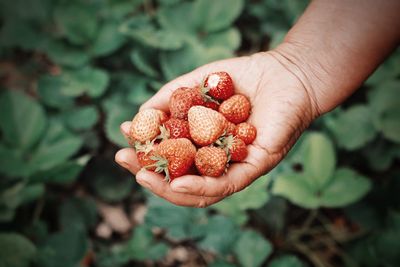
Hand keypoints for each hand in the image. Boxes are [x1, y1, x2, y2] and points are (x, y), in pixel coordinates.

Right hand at [115, 50, 320, 206]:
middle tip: (125, 162)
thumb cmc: (243, 77)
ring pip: (201, 192)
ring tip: (142, 176)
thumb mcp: (196, 84)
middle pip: (180, 179)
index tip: (122, 142)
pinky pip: (227, 184)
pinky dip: (200, 187)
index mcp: (203, 145)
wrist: (287, 72)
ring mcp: (237, 168)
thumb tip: (139, 117)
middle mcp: (218, 162)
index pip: (170, 159)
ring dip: (168, 188)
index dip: (144, 154)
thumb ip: (170, 98)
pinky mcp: (256, 167)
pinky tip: (177, 184)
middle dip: (150, 174)